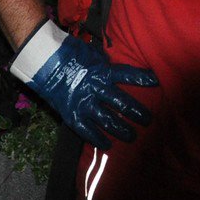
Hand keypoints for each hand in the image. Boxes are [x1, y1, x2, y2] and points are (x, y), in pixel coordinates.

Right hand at [16, 21, 156, 149]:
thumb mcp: (91, 54)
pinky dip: (98, 139)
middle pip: (122, 103)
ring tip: (133, 136)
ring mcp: (84, 103)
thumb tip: (117, 66)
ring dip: (122, 129)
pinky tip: (108, 145)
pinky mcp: (72, 114)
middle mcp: (96, 88)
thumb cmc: (68, 55)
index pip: (127, 75)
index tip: (156, 82)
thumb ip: (105, 63)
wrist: (43, 63)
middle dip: (137, 113)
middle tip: (148, 120)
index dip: (142, 79)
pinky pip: (87, 131)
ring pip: (108, 120)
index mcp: (102, 71)